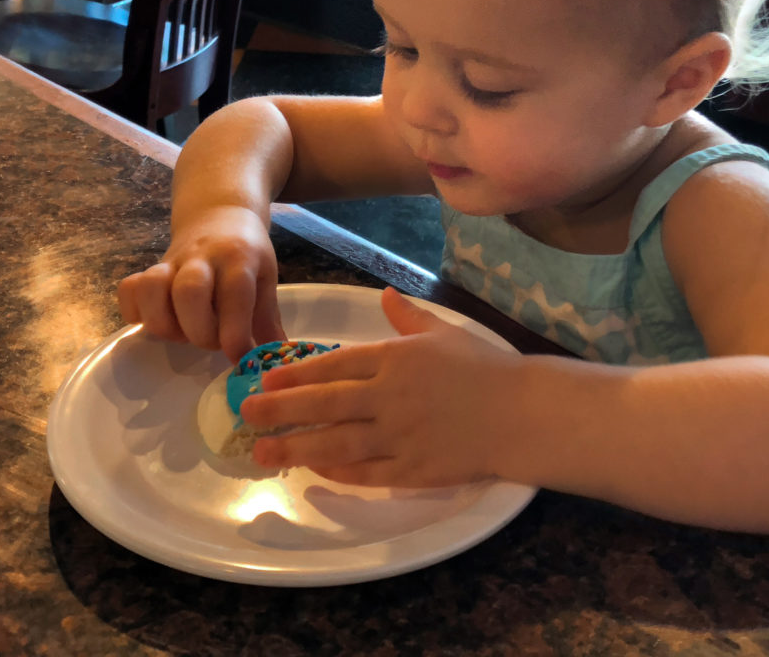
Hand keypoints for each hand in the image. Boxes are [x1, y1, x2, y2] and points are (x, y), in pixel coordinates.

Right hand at [117, 205, 283, 362]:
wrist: (219, 214)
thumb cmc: (246, 255)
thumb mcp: (265, 279)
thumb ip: (267, 320)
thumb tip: (277, 358)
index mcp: (238, 258)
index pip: (235, 293)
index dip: (235, 333)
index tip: (239, 358)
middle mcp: (202, 257)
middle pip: (189, 292)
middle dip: (199, 331)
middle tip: (211, 342)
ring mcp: (171, 261)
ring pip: (152, 290)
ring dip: (165, 324)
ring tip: (182, 334)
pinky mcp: (148, 268)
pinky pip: (128, 289)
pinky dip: (134, 312)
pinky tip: (153, 321)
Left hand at [240, 288, 523, 486]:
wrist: (522, 413)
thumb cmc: (484, 368)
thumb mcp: (445, 333)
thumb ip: (409, 317)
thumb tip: (385, 294)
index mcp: (395, 358)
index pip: (333, 365)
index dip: (295, 374)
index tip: (265, 380)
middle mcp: (389, 396)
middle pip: (324, 404)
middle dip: (280, 410)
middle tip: (247, 415)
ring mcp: (399, 435)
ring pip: (336, 443)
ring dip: (296, 448)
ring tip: (262, 453)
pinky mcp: (413, 468)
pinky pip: (367, 473)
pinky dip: (338, 473)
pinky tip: (316, 471)